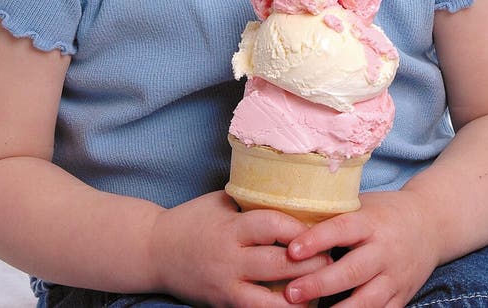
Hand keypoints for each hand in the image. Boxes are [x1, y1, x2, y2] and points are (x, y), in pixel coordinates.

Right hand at [151, 190, 331, 306]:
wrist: (154, 252)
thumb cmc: (191, 220)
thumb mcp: (219, 202)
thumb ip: (250, 202)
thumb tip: (289, 191)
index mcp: (230, 228)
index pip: (271, 225)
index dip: (298, 228)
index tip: (321, 226)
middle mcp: (230, 260)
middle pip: (278, 264)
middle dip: (311, 264)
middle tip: (333, 257)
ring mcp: (227, 287)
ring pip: (271, 301)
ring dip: (299, 296)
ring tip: (322, 289)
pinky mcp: (224, 306)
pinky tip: (297, 305)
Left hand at [282, 190, 438, 306]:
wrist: (431, 223)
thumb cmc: (386, 211)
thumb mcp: (364, 204)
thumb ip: (336, 215)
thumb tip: (294, 221)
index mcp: (372, 222)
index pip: (342, 229)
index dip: (317, 240)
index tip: (292, 250)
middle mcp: (385, 250)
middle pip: (352, 270)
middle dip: (320, 283)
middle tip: (291, 292)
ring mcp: (396, 276)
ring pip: (367, 299)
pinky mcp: (403, 296)